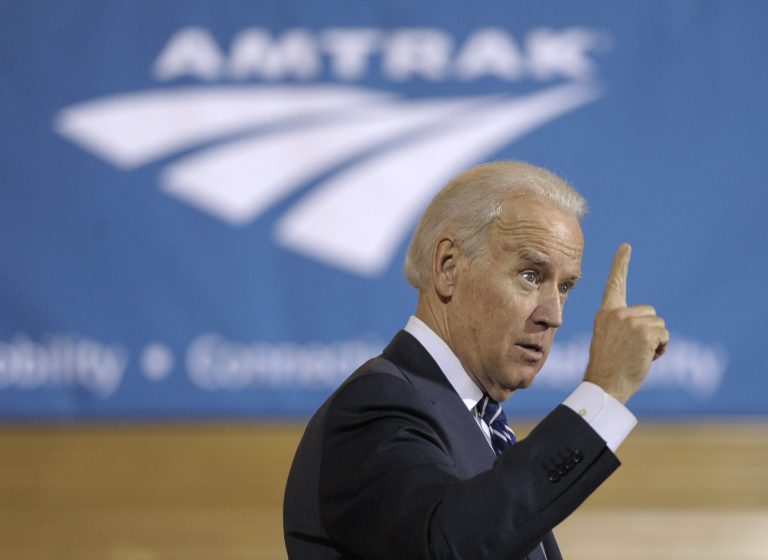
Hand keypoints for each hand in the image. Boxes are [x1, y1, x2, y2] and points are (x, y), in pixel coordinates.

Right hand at [584, 243, 669, 403]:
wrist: (604, 384)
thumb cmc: (607, 367)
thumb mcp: (608, 339)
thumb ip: (622, 325)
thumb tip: (649, 325)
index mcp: (606, 313)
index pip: (614, 284)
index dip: (620, 264)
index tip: (626, 246)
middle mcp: (617, 313)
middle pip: (650, 312)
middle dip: (650, 330)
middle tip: (632, 350)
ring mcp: (631, 322)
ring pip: (659, 325)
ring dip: (656, 342)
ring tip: (637, 355)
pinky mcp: (644, 332)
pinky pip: (664, 335)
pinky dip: (661, 349)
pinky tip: (645, 358)